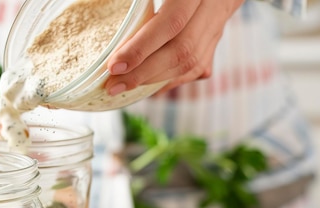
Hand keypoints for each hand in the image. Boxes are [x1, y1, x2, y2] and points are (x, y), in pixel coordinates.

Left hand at [105, 0, 243, 94]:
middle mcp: (214, 8)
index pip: (171, 23)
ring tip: (124, 86)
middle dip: (144, 73)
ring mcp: (218, 26)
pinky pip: (195, 68)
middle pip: (180, 50)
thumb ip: (138, 2)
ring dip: (154, 79)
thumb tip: (101, 11)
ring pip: (189, 63)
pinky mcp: (215, 39)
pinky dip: (168, 79)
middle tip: (113, 85)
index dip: (142, 48)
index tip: (114, 66)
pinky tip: (147, 85)